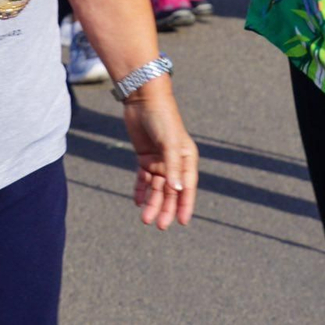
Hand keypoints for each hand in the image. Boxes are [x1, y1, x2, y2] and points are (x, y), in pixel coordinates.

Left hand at [121, 82, 196, 229]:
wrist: (143, 99)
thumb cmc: (162, 117)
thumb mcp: (169, 142)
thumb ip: (173, 166)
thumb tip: (177, 190)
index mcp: (187, 158)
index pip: (187, 187)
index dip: (185, 205)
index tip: (181, 222)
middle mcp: (174, 162)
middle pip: (171, 191)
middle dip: (166, 208)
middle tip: (159, 226)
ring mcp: (159, 160)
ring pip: (156, 188)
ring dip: (152, 202)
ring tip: (145, 218)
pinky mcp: (145, 157)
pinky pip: (143, 179)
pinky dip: (141, 190)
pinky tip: (137, 202)